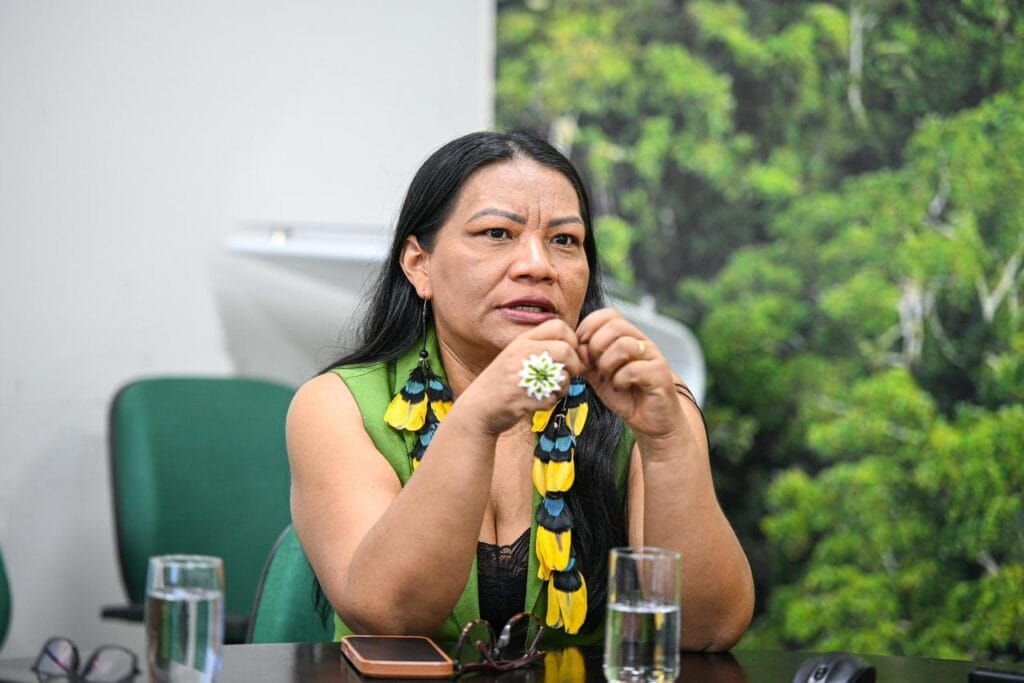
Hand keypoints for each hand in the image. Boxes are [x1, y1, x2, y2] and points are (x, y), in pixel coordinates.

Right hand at [461, 319, 586, 435]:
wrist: (477, 408)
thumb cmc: (502, 382)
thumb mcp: (516, 355)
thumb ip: (540, 347)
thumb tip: (576, 348)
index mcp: (521, 341)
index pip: (558, 326)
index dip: (572, 340)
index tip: (568, 354)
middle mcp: (521, 354)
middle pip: (566, 350)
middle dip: (574, 365)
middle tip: (567, 374)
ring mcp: (521, 376)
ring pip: (563, 376)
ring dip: (563, 386)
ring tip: (550, 390)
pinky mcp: (522, 398)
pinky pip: (552, 398)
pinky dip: (550, 402)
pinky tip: (538, 401)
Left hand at [576, 308, 684, 440]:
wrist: (651, 420)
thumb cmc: (626, 395)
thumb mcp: (598, 375)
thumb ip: (587, 360)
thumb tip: (575, 346)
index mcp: (626, 337)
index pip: (609, 314)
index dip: (589, 325)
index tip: (580, 344)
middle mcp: (641, 342)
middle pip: (615, 325)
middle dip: (596, 345)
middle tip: (595, 365)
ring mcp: (652, 357)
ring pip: (624, 345)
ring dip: (607, 364)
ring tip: (609, 378)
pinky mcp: (660, 374)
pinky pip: (634, 369)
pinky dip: (620, 380)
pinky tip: (621, 386)